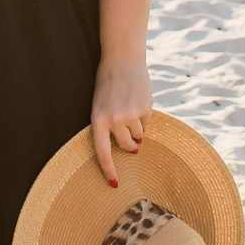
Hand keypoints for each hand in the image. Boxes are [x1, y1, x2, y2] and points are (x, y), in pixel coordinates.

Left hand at [90, 57, 152, 188]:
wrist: (122, 59)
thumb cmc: (109, 83)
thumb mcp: (101, 105)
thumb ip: (109, 125)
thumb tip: (132, 146)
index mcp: (97, 120)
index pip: (102, 152)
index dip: (109, 170)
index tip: (115, 185)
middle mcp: (114, 120)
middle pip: (126, 145)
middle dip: (131, 145)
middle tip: (133, 143)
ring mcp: (130, 115)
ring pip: (139, 134)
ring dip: (138, 127)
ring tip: (131, 107)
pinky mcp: (145, 108)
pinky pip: (147, 122)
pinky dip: (145, 115)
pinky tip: (139, 100)